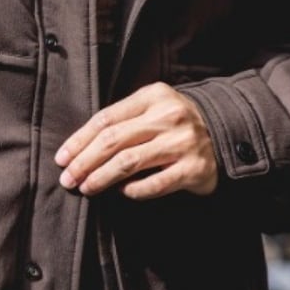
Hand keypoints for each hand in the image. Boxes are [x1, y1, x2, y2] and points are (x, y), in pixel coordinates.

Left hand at [54, 83, 217, 200]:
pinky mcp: (194, 169)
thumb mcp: (153, 108)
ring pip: (129, 162)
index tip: (62, 158)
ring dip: (101, 178)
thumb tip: (79, 148)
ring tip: (86, 188)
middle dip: (84, 162)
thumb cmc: (176, 123)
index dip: (79, 140)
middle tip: (67, 178)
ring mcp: (183, 142)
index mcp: (153, 96)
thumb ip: (123, 120)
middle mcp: (168, 116)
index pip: (106, 119)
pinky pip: (154, 184)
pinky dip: (132, 191)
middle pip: (113, 141)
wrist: (227, 133)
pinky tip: (120, 193)